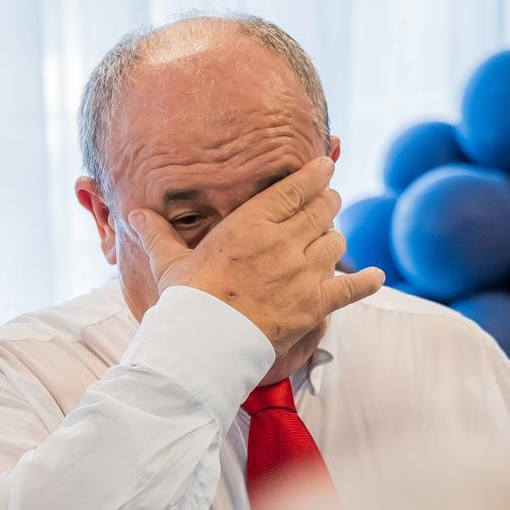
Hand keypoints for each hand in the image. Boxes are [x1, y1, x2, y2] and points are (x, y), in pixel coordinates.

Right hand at [126, 156, 384, 356]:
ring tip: (330, 239)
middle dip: (328, 202)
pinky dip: (366, 282)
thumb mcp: (169, 263)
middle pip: (323, 210)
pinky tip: (376, 278)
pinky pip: (351, 288)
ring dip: (335, 239)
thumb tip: (133, 213)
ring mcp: (303, 273)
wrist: (205, 344)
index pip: (296, 187)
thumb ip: (157, 235)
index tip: (325, 166)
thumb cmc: (185, 301)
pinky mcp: (315, 305)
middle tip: (328, 201)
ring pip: (337, 243)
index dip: (316, 173)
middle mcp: (284, 241)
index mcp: (251, 223)